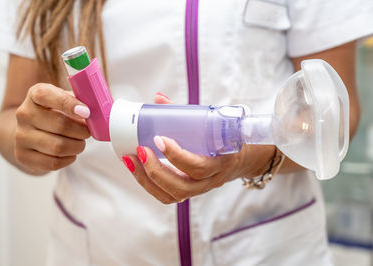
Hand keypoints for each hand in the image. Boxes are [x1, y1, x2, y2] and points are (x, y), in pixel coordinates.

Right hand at [14, 83, 90, 173]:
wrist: (31, 130)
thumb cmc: (56, 113)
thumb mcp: (66, 100)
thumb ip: (81, 101)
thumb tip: (98, 112)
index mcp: (35, 94)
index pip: (47, 95)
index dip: (69, 103)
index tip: (87, 112)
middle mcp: (24, 114)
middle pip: (60, 125)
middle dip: (81, 131)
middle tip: (87, 133)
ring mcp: (20, 136)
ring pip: (58, 147)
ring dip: (77, 147)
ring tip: (79, 143)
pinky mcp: (22, 156)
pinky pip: (53, 163)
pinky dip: (68, 159)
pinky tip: (70, 153)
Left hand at [122, 93, 274, 203]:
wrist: (240, 158)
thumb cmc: (224, 138)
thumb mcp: (212, 124)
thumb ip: (186, 113)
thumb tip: (158, 99)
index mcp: (221, 162)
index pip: (199, 167)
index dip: (177, 156)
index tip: (159, 139)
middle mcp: (211, 180)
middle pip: (182, 187)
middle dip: (156, 170)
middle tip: (139, 149)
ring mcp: (200, 189)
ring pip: (172, 195)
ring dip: (147, 179)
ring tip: (131, 160)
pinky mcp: (188, 192)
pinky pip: (167, 196)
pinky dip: (148, 184)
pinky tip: (137, 169)